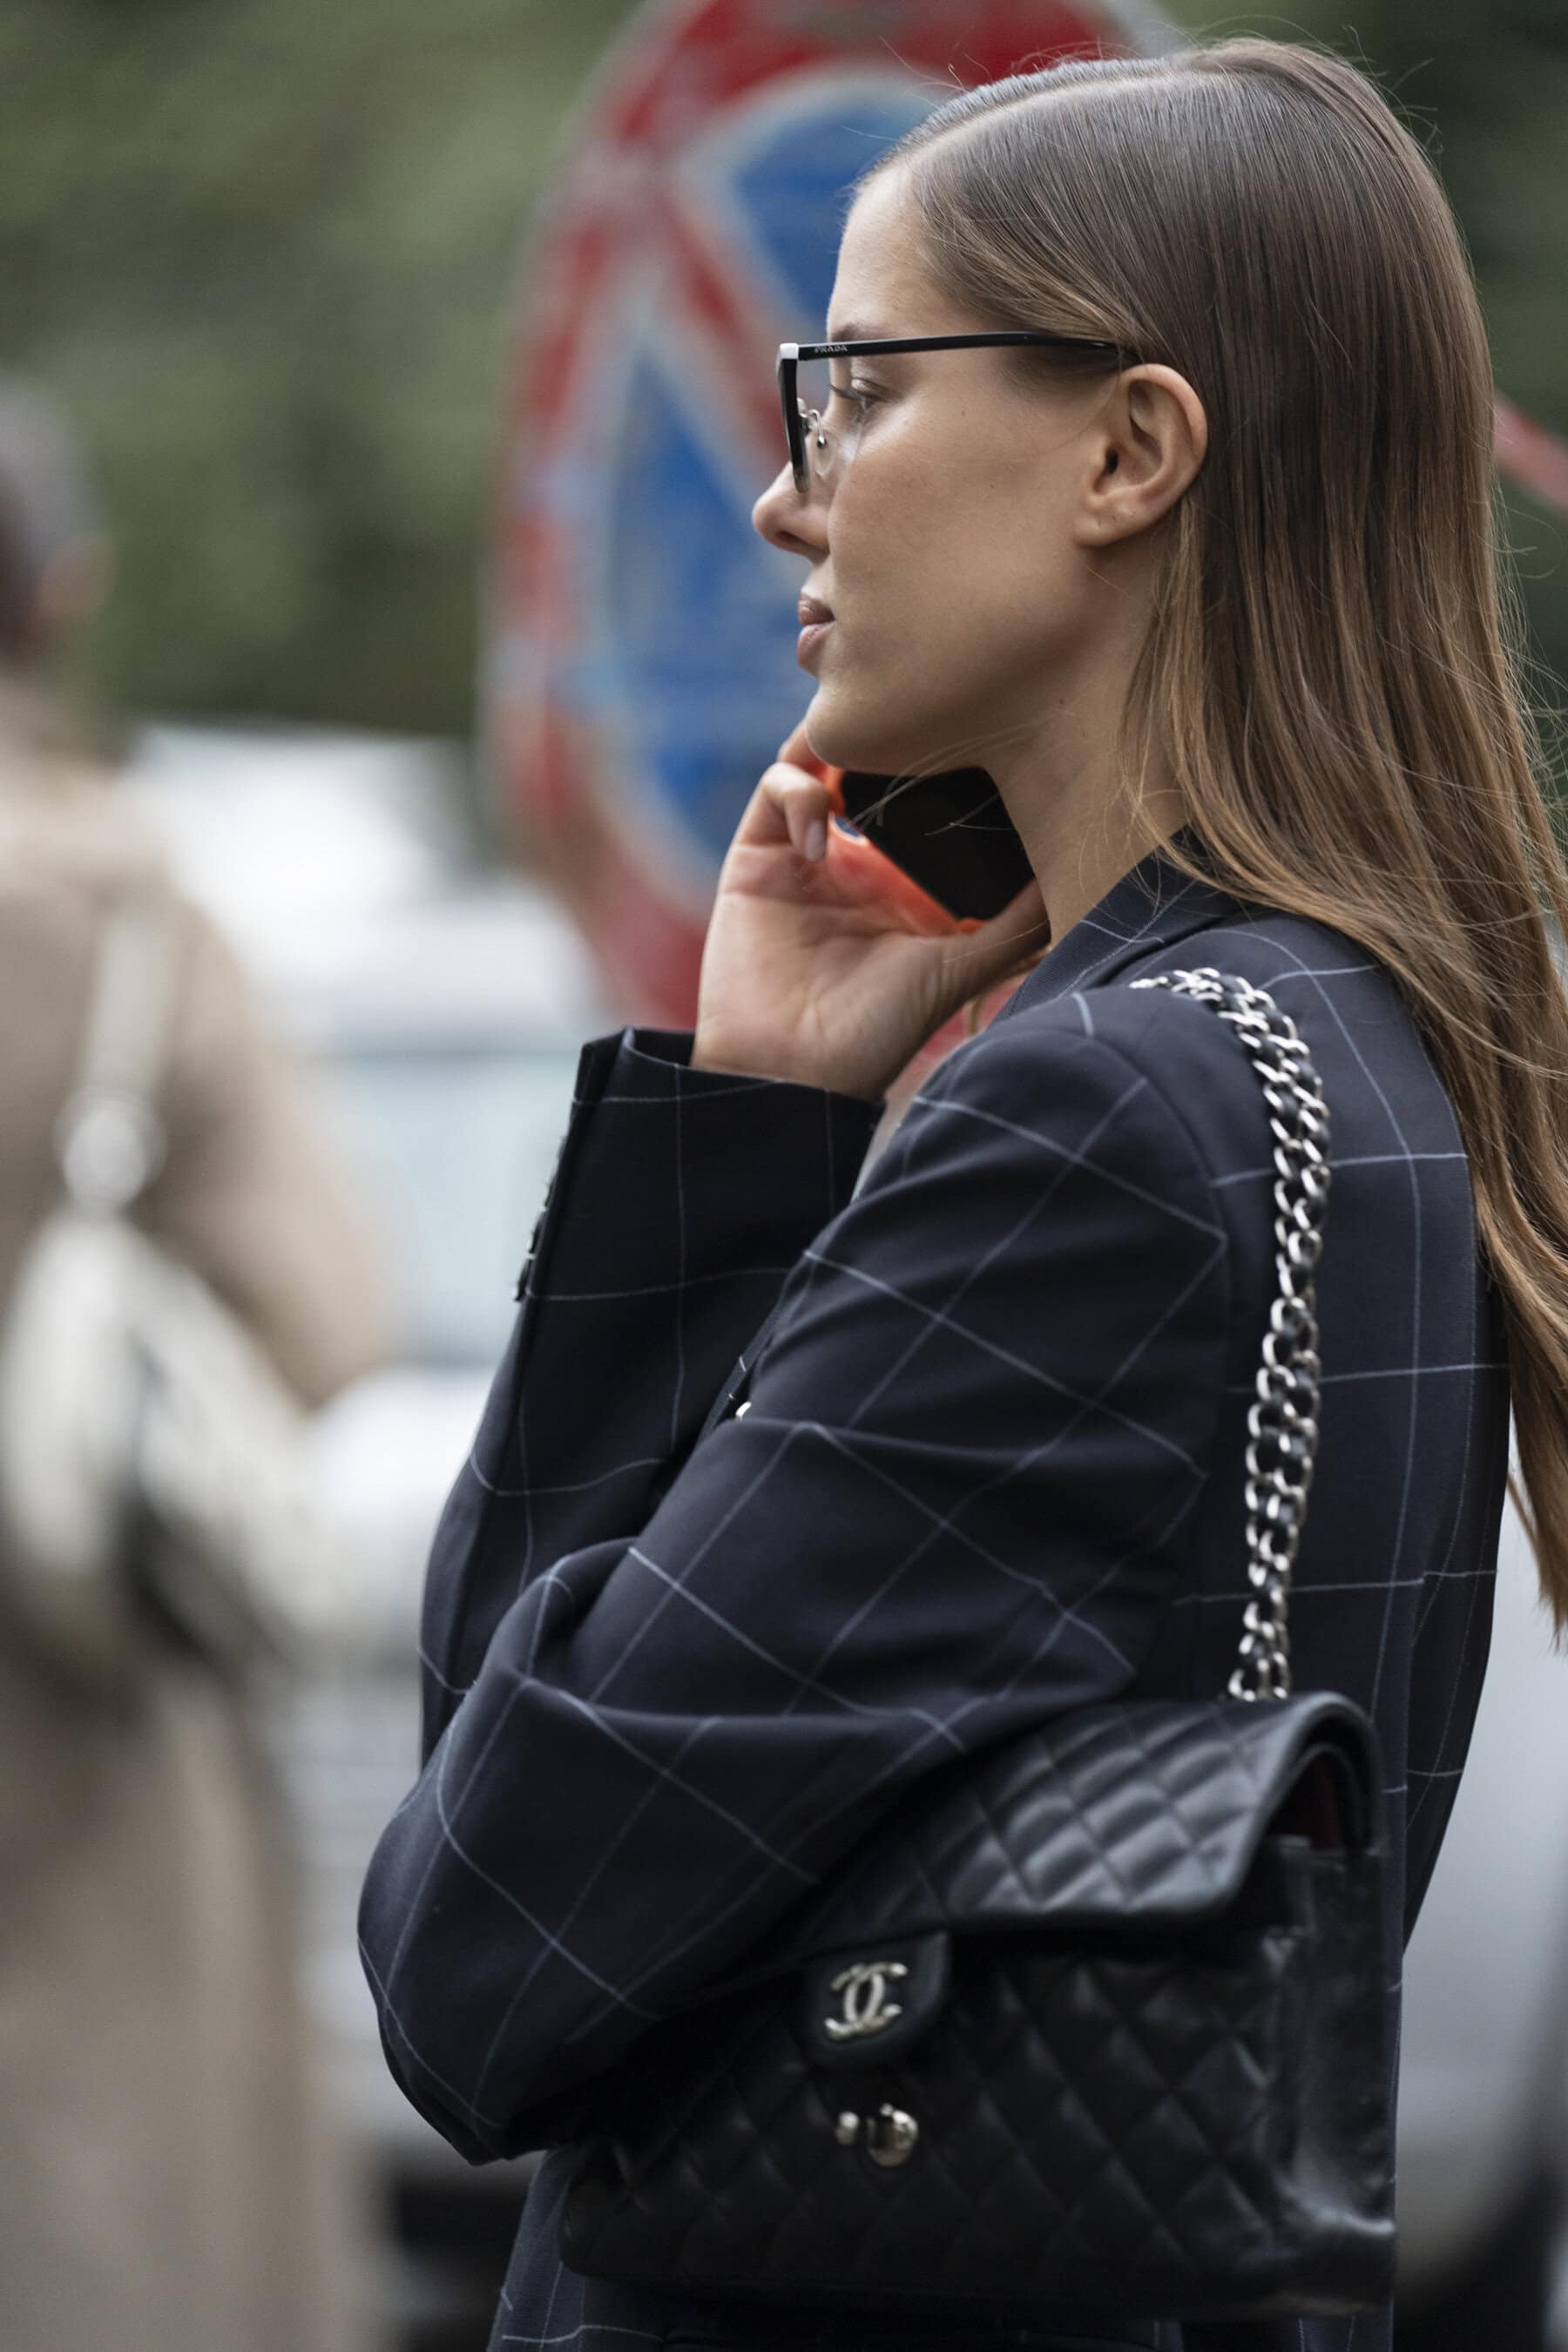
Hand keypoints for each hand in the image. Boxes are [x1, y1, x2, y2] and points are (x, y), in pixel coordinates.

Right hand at [692, 721, 1048, 1100]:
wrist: (794, 1072)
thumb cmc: (879, 1033)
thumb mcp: (962, 968)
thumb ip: (1016, 923)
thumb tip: (1081, 870)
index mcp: (904, 880)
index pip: (923, 795)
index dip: (940, 759)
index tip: (973, 733)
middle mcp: (855, 859)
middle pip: (869, 764)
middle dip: (890, 733)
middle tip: (921, 714)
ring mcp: (803, 853)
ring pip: (819, 759)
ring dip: (839, 742)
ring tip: (868, 751)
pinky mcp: (757, 854)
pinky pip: (776, 788)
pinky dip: (798, 791)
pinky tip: (821, 837)